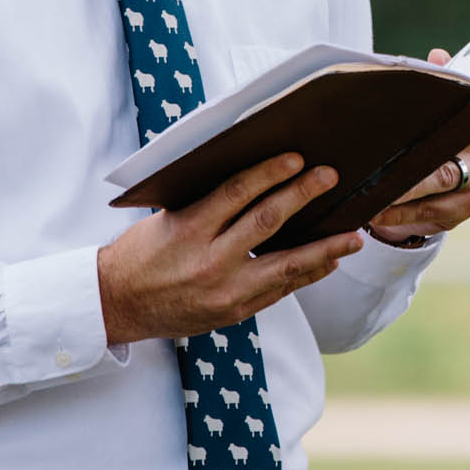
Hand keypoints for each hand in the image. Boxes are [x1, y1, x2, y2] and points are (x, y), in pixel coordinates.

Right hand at [98, 153, 362, 342]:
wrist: (116, 305)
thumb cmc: (141, 252)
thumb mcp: (166, 218)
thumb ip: (207, 202)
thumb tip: (257, 177)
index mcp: (188, 229)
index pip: (236, 193)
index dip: (269, 172)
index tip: (297, 157)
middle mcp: (209, 261)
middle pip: (266, 223)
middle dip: (303, 197)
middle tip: (331, 177)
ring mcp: (224, 291)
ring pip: (285, 264)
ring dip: (324, 248)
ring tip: (353, 236)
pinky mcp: (234, 312)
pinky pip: (279, 290)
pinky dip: (307, 274)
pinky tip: (328, 261)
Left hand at [365, 48, 469, 244]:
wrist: (430, 193)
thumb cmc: (424, 149)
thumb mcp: (425, 121)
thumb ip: (433, 89)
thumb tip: (439, 54)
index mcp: (468, 134)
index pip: (461, 128)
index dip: (444, 128)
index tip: (421, 128)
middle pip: (444, 172)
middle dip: (411, 179)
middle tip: (380, 181)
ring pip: (435, 198)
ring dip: (400, 202)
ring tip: (369, 204)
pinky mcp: (458, 217)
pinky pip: (428, 217)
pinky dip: (400, 218)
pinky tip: (375, 217)